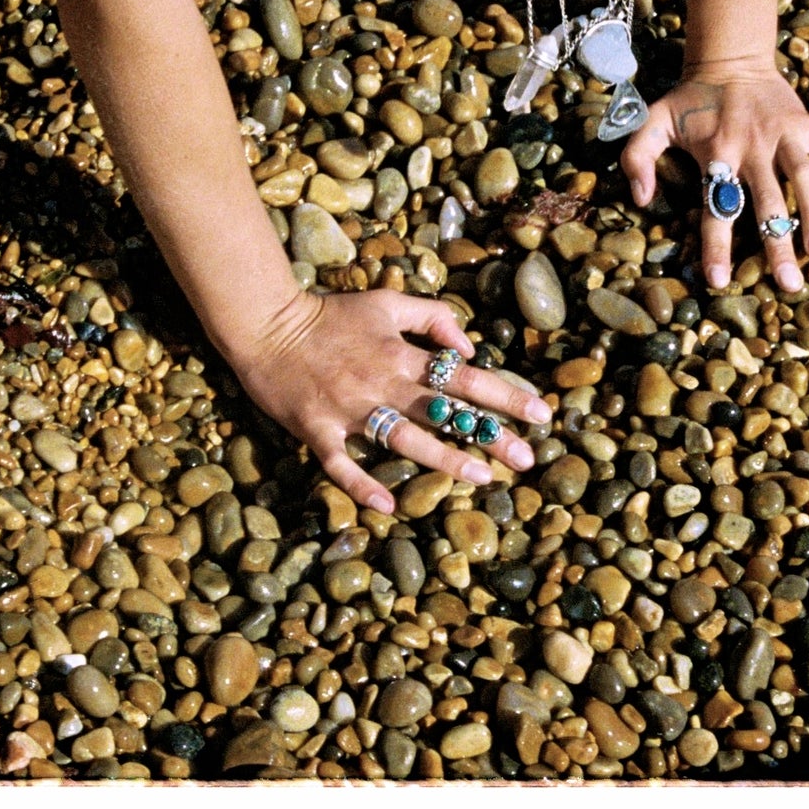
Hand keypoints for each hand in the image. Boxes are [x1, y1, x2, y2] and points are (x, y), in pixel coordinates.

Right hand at [229, 288, 553, 514]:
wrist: (267, 324)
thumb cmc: (331, 315)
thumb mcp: (387, 302)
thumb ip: (434, 317)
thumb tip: (470, 344)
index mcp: (403, 355)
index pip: (466, 377)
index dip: (506, 395)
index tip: (541, 415)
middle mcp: (383, 382)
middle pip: (445, 412)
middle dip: (489, 435)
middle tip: (525, 460)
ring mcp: (350, 408)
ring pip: (404, 439)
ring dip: (444, 460)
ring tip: (482, 479)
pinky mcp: (317, 429)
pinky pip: (341, 463)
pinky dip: (362, 483)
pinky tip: (387, 506)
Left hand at [621, 61, 808, 292]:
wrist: (730, 60)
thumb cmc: (690, 101)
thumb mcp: (653, 122)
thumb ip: (637, 158)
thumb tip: (641, 200)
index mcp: (716, 153)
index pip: (715, 206)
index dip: (716, 245)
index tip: (719, 282)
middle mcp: (752, 147)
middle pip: (766, 201)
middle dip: (777, 243)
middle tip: (789, 285)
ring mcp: (785, 136)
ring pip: (804, 178)